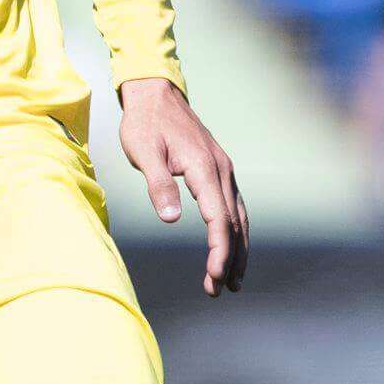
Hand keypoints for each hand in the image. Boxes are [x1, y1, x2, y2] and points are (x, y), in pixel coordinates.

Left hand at [116, 78, 248, 294]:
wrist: (155, 93)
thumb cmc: (144, 123)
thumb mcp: (143, 152)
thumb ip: (157, 184)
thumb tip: (170, 219)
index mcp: (204, 168)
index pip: (219, 219)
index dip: (219, 251)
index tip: (214, 277)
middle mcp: (221, 170)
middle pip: (234, 223)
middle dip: (229, 259)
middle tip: (217, 290)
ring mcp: (224, 169)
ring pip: (239, 216)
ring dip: (237, 249)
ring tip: (231, 281)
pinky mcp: (219, 169)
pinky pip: (234, 205)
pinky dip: (236, 231)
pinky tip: (231, 247)